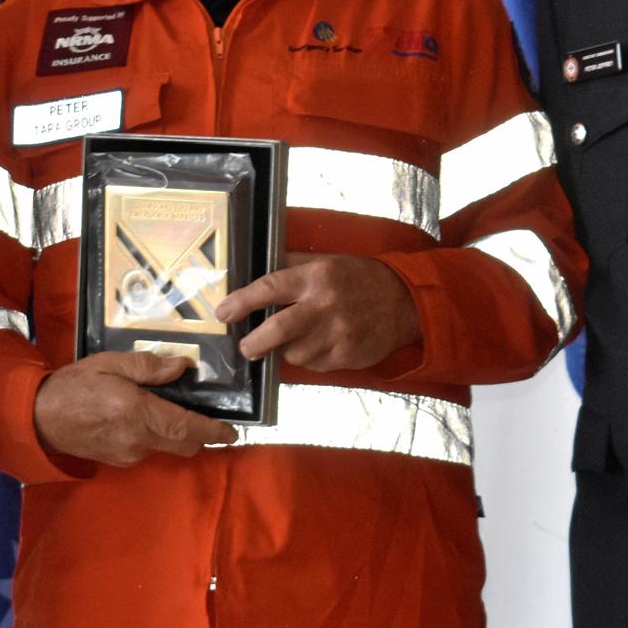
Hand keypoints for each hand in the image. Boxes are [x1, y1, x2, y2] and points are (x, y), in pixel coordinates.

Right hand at [34, 350, 242, 467]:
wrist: (37, 418)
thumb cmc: (73, 386)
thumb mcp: (110, 364)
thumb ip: (149, 366)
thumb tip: (182, 367)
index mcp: (139, 414)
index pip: (189, 429)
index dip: (215, 432)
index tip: (233, 432)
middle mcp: (139, 441)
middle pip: (185, 445)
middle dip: (199, 434)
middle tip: (207, 416)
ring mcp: (129, 455)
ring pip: (166, 447)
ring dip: (173, 432)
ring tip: (166, 408)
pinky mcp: (119, 461)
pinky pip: (147, 449)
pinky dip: (153, 436)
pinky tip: (141, 417)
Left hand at [217, 254, 419, 372]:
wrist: (404, 302)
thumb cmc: (359, 278)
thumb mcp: (326, 261)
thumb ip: (291, 266)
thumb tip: (253, 273)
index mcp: (317, 277)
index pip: (269, 288)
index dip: (241, 302)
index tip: (223, 313)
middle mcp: (326, 306)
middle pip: (278, 330)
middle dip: (254, 343)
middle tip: (245, 347)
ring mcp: (338, 335)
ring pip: (294, 354)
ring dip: (285, 351)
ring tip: (293, 341)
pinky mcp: (348, 357)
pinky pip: (314, 366)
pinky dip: (308, 359)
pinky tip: (317, 346)